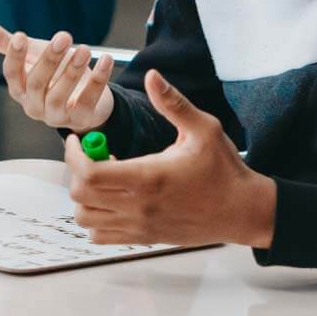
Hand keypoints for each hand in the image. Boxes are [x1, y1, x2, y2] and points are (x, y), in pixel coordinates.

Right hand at [0, 15, 114, 131]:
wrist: (85, 97)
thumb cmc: (53, 73)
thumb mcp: (29, 54)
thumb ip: (1, 40)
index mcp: (19, 89)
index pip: (11, 74)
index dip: (14, 57)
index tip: (20, 36)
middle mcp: (34, 105)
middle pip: (36, 83)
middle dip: (49, 60)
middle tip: (64, 36)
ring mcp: (57, 116)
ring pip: (60, 96)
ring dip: (72, 72)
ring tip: (84, 49)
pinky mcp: (82, 119)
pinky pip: (88, 101)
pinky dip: (98, 81)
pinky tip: (104, 60)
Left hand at [65, 70, 275, 248]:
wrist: (242, 211)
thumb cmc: (224, 170)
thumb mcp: (204, 129)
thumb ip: (173, 103)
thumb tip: (152, 77)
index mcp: (149, 177)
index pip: (90, 174)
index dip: (74, 155)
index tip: (77, 140)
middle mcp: (140, 206)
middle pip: (81, 196)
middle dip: (76, 171)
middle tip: (91, 154)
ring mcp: (140, 226)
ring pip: (86, 219)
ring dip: (84, 196)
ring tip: (102, 177)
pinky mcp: (144, 238)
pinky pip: (101, 236)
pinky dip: (95, 218)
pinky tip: (112, 198)